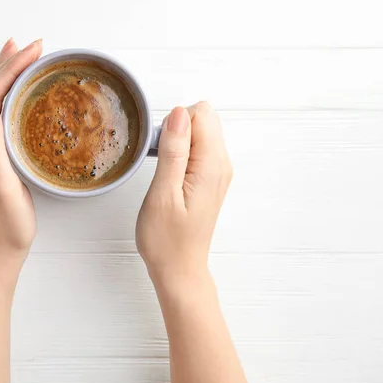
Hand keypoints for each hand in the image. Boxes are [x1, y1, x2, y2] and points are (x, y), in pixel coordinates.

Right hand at [135, 102, 232, 285]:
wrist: (179, 269)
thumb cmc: (167, 240)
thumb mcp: (162, 193)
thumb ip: (173, 151)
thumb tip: (179, 114)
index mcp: (212, 166)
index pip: (201, 113)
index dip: (174, 124)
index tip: (161, 150)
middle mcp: (221, 165)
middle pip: (204, 118)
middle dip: (176, 130)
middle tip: (162, 163)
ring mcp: (217, 172)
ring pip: (200, 132)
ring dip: (177, 142)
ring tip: (166, 173)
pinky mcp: (209, 179)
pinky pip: (198, 148)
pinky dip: (181, 153)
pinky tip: (170, 176)